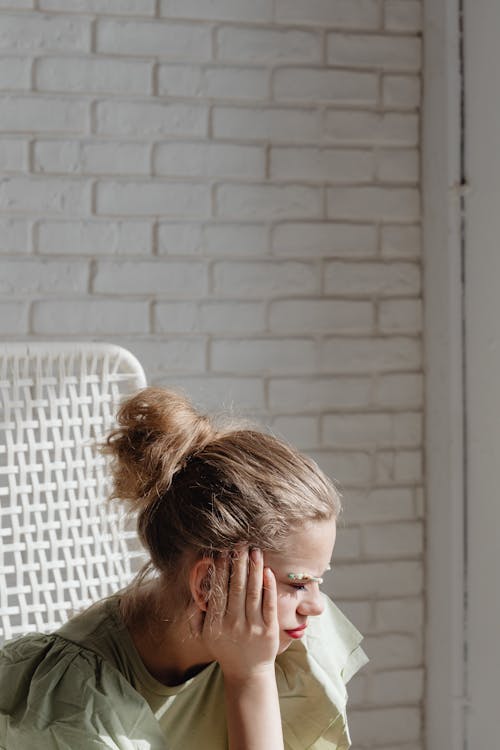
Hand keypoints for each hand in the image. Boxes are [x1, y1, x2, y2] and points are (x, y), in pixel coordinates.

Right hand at [198, 548, 279, 680]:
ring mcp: (253, 627)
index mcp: (215, 623)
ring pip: (253, 592)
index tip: (222, 551)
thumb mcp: (204, 635)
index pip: (218, 590)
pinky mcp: (269, 630)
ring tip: (255, 551)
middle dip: (238, 562)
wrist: (247, 673)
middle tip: (240, 543)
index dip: (220, 569)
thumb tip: (193, 592)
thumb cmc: (224, 649)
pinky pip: (269, 604)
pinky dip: (268, 586)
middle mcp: (233, 624)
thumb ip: (196, 615)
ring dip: (254, 568)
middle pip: (236, 586)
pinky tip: (267, 571)